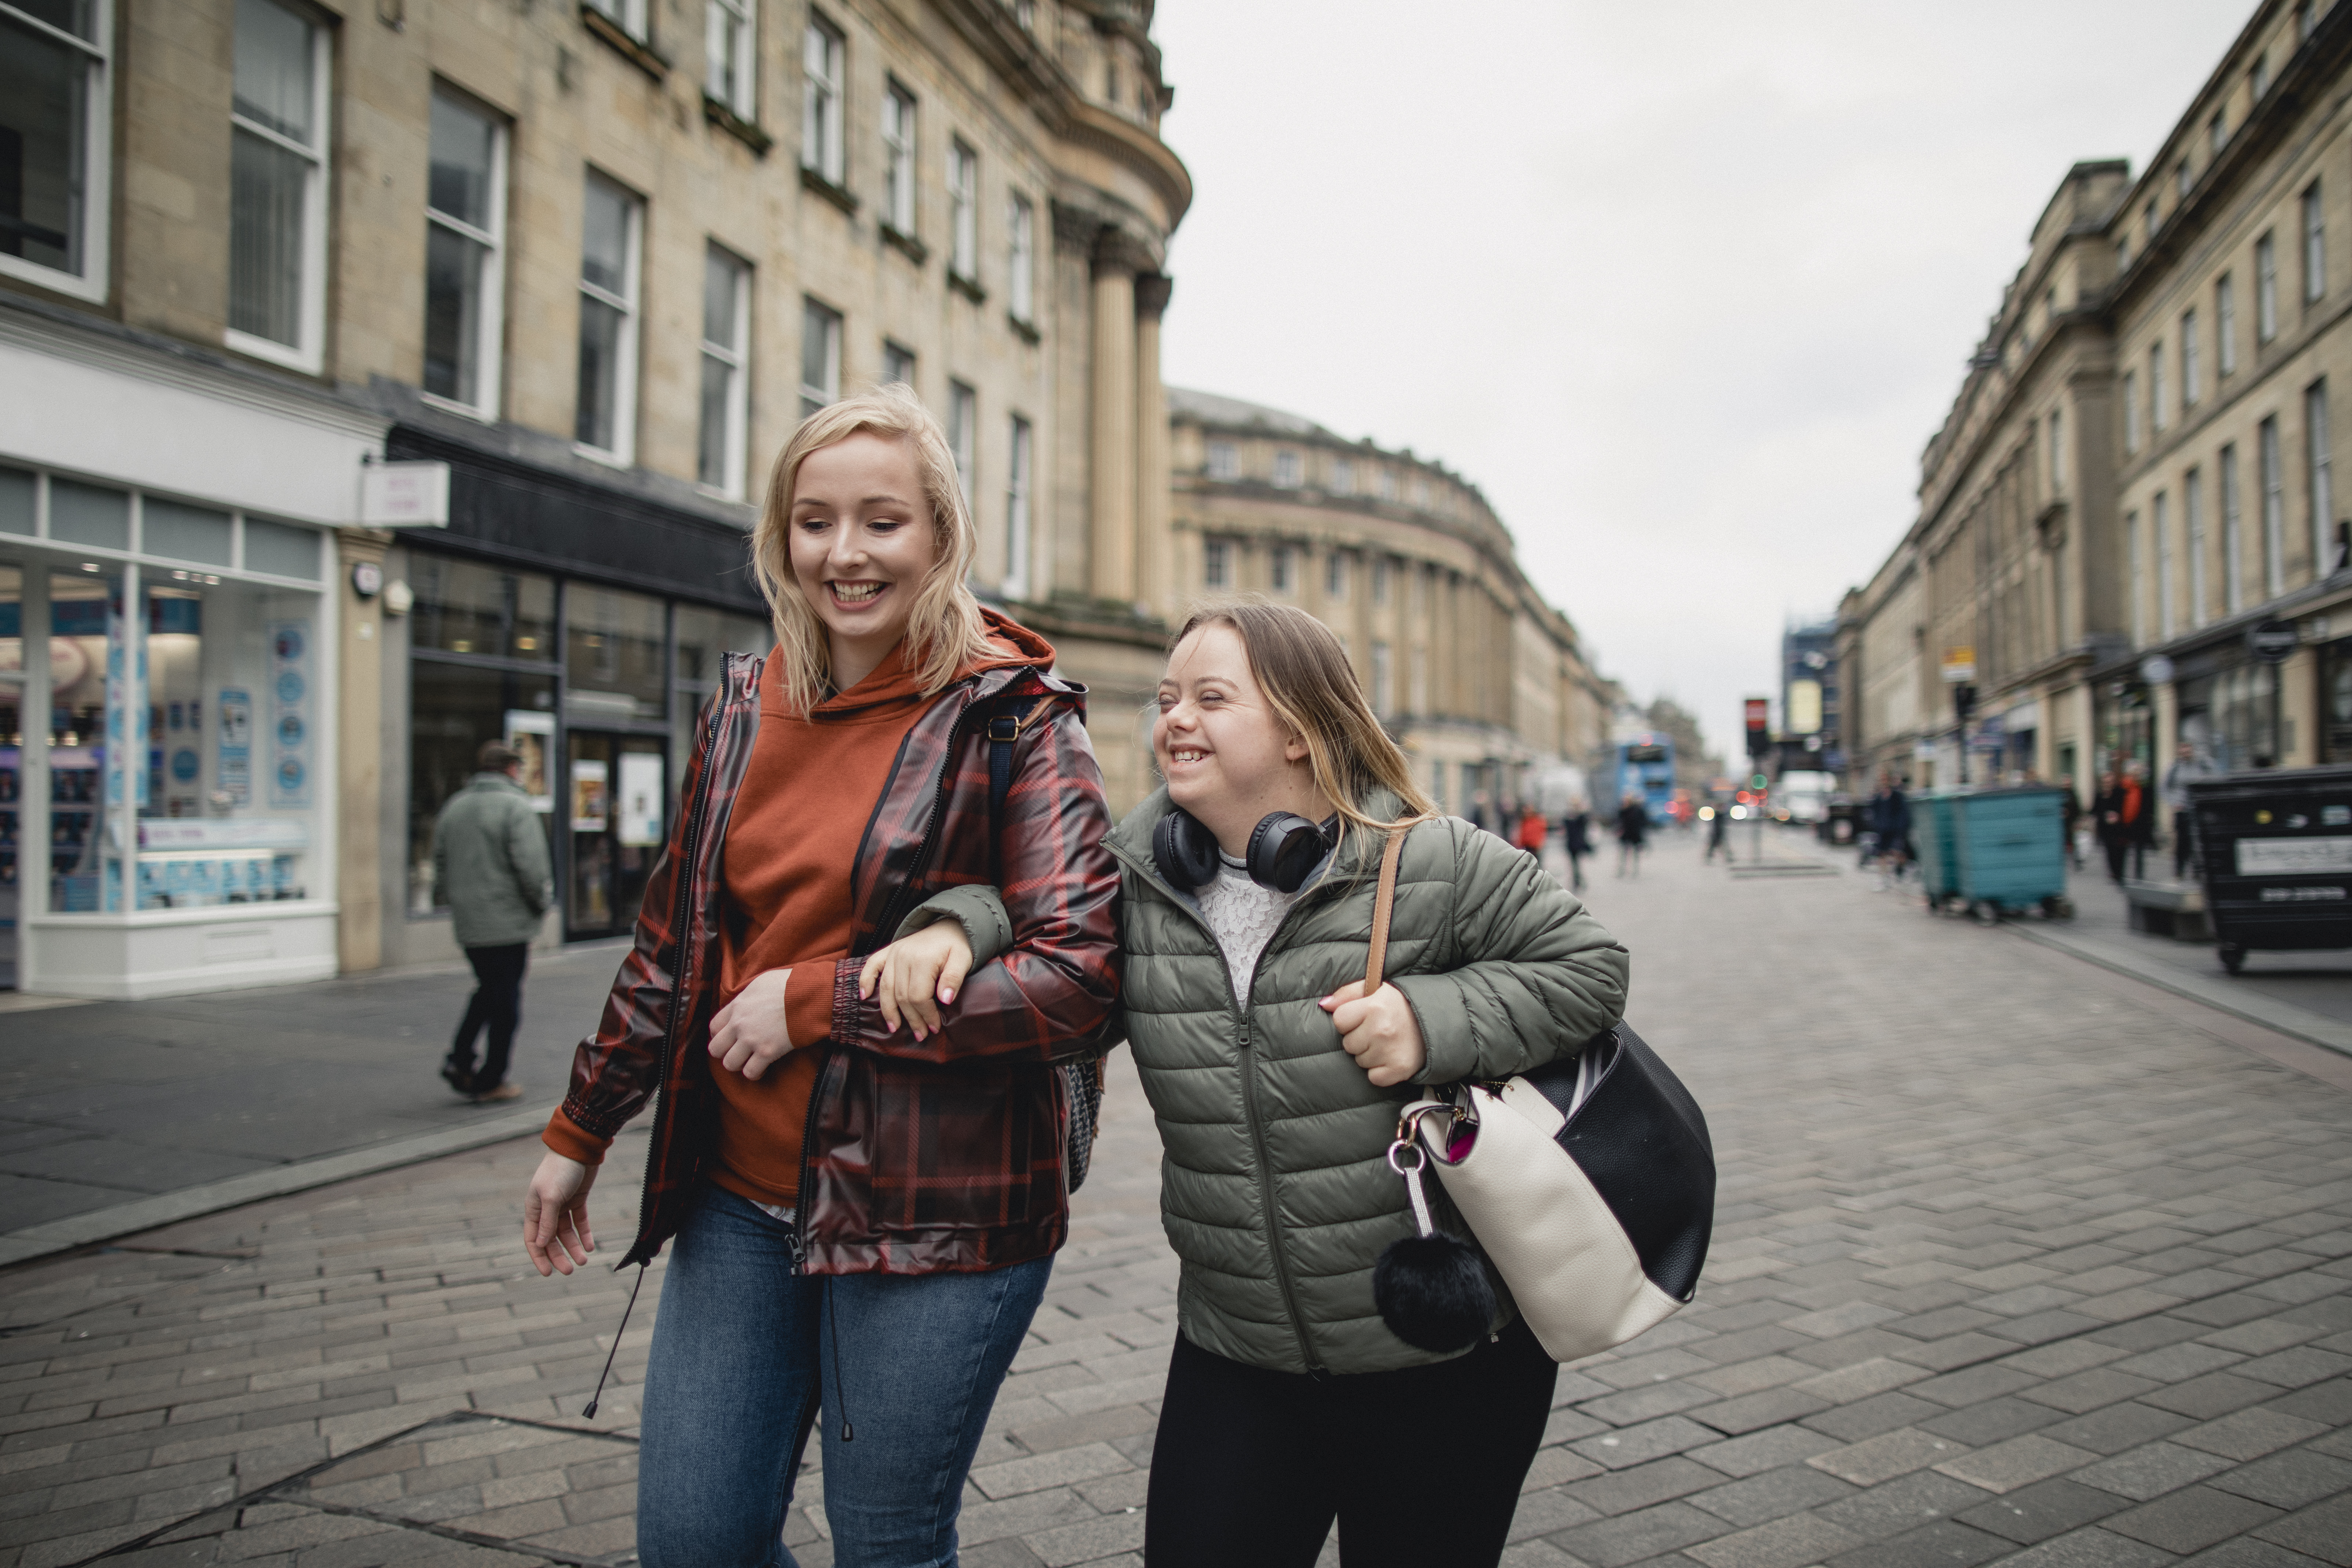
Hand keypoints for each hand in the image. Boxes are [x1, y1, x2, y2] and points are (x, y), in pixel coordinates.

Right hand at [524, 1151, 595, 1276]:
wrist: (579, 1147)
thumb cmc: (560, 1169)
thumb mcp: (551, 1196)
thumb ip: (546, 1220)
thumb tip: (541, 1244)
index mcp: (533, 1208)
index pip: (533, 1239)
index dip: (539, 1257)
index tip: (547, 1273)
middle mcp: (546, 1209)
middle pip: (551, 1239)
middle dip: (559, 1256)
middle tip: (569, 1271)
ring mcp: (562, 1205)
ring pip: (566, 1233)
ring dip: (574, 1247)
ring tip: (583, 1260)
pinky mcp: (578, 1200)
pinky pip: (580, 1222)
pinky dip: (584, 1234)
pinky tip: (590, 1246)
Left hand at [709, 968, 793, 1079]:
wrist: (808, 995)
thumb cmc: (788, 984)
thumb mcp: (761, 983)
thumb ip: (748, 996)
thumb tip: (748, 1002)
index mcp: (737, 1006)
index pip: (714, 1027)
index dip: (720, 1035)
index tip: (731, 1037)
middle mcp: (739, 1025)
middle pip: (715, 1049)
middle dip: (725, 1052)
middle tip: (738, 1051)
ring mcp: (751, 1040)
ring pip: (729, 1064)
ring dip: (738, 1064)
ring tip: (749, 1061)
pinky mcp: (767, 1052)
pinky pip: (751, 1072)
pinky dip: (755, 1073)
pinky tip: (762, 1068)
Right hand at [858, 921, 974, 1040]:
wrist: (950, 924)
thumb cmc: (957, 945)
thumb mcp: (964, 959)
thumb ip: (954, 978)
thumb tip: (944, 999)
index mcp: (923, 959)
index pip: (919, 996)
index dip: (925, 1015)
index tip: (934, 1028)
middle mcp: (904, 956)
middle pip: (902, 996)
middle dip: (911, 1019)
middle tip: (920, 1034)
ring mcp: (894, 953)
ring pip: (886, 988)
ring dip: (889, 1011)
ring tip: (895, 1027)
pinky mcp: (888, 951)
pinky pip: (871, 966)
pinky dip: (866, 981)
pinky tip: (864, 996)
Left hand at [1321, 979, 1426, 1087]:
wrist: (1436, 1022)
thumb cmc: (1401, 1004)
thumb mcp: (1376, 988)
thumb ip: (1348, 993)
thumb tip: (1324, 1004)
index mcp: (1375, 1006)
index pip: (1339, 1020)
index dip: (1349, 1020)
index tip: (1363, 1018)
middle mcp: (1381, 1029)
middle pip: (1348, 1043)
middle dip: (1359, 1038)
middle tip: (1377, 1030)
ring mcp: (1390, 1052)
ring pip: (1359, 1061)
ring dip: (1369, 1054)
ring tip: (1386, 1042)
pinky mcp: (1399, 1070)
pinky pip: (1373, 1077)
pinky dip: (1380, 1071)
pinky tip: (1390, 1057)